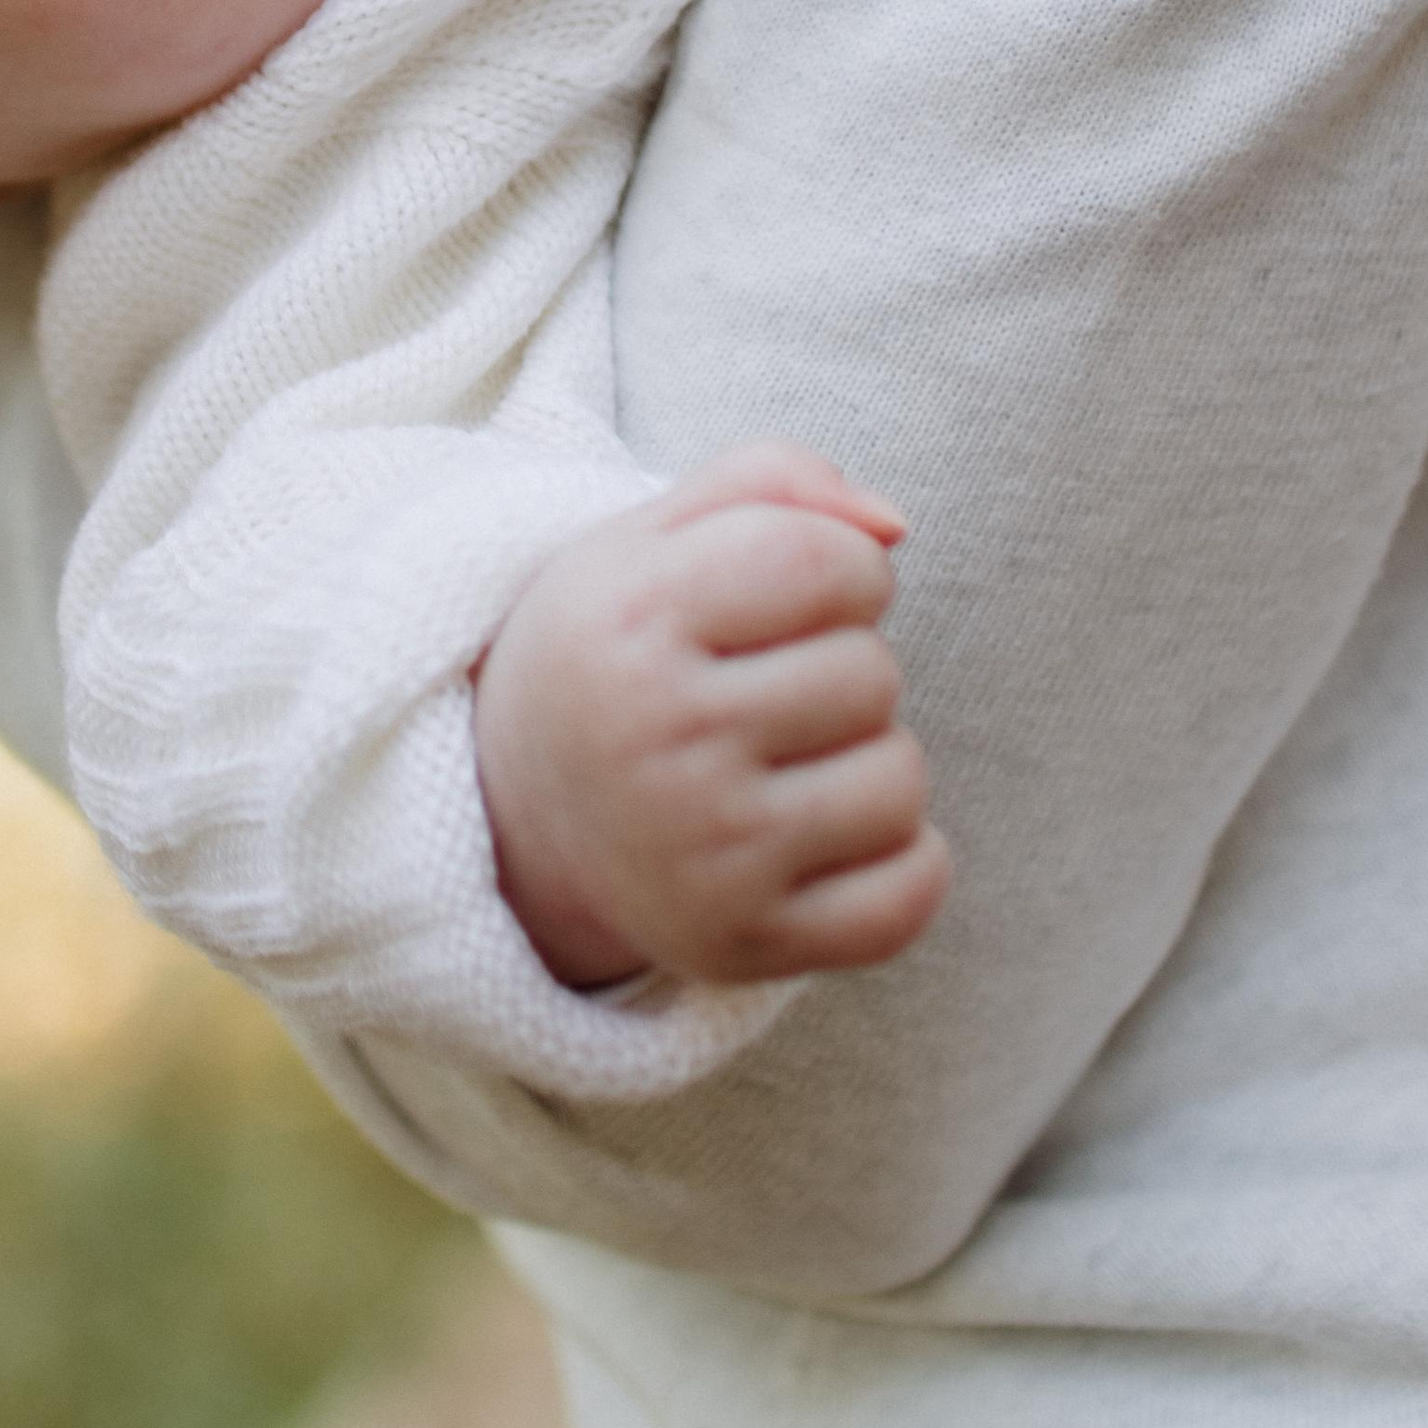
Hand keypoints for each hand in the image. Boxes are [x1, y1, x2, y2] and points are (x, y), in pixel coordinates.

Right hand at [474, 444, 949, 990]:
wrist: (514, 821)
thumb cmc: (613, 654)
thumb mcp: (648, 536)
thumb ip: (773, 481)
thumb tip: (893, 527)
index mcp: (629, 620)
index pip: (827, 562)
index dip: (839, 567)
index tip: (788, 592)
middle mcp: (660, 740)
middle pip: (871, 673)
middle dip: (841, 665)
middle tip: (761, 689)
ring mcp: (705, 856)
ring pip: (900, 779)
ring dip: (867, 760)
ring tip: (782, 762)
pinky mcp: (745, 946)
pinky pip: (912, 892)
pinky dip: (898, 861)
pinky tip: (820, 837)